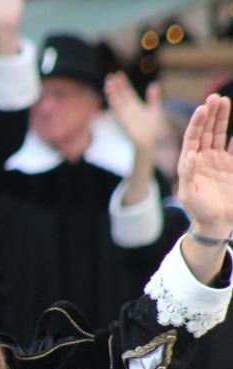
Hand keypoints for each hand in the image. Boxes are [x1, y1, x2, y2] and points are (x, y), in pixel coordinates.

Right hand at [105, 72, 162, 156]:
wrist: (149, 142)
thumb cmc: (152, 129)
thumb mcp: (155, 110)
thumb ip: (153, 98)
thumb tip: (153, 85)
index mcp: (134, 106)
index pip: (127, 92)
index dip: (123, 84)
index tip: (119, 74)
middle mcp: (128, 110)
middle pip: (121, 95)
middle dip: (116, 85)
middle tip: (111, 75)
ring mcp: (125, 114)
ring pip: (117, 101)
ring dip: (112, 92)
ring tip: (108, 82)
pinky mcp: (123, 119)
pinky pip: (117, 108)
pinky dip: (113, 101)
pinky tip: (110, 94)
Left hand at [177, 93, 232, 234]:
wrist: (216, 223)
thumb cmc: (198, 210)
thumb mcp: (188, 194)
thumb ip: (188, 174)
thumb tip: (189, 154)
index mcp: (189, 163)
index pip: (192, 138)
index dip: (196, 122)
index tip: (202, 108)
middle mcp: (202, 158)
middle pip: (205, 131)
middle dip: (209, 114)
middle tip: (214, 97)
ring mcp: (217, 160)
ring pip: (219, 134)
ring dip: (221, 118)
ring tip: (224, 100)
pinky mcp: (231, 165)